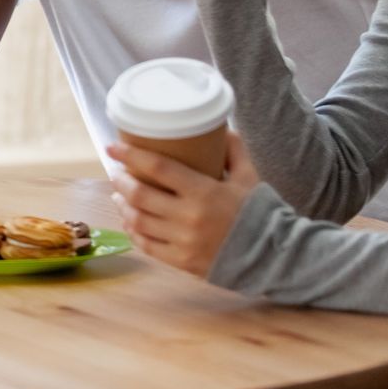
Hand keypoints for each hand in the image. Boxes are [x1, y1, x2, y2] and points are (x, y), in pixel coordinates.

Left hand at [108, 131, 259, 275]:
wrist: (275, 257)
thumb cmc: (261, 212)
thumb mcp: (249, 177)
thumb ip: (234, 151)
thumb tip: (221, 126)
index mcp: (204, 192)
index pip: (158, 168)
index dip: (131, 156)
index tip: (112, 147)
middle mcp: (189, 217)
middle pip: (139, 195)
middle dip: (121, 181)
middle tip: (117, 173)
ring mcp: (183, 242)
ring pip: (138, 221)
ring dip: (123, 206)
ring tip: (119, 195)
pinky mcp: (182, 262)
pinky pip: (147, 245)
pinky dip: (133, 231)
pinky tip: (130, 221)